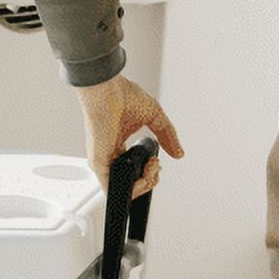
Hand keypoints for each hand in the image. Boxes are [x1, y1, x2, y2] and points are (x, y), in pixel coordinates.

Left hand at [76, 74, 184, 194]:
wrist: (108, 89)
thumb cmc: (122, 96)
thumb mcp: (154, 117)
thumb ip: (167, 135)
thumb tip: (179, 153)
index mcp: (118, 144)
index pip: (134, 169)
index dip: (150, 172)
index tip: (156, 160)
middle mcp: (110, 155)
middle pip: (132, 182)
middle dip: (151, 179)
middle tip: (155, 164)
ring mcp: (103, 160)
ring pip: (124, 188)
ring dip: (145, 184)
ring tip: (151, 168)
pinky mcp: (99, 163)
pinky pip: (113, 188)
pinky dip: (132, 189)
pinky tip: (143, 178)